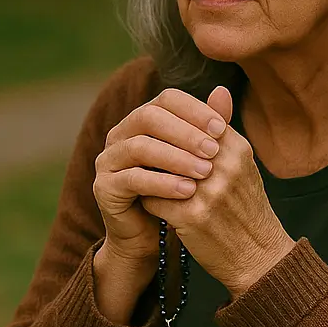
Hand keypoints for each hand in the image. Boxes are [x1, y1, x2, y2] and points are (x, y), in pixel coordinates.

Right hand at [93, 87, 227, 264]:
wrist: (151, 235)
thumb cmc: (177, 191)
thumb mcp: (196, 158)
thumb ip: (206, 128)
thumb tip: (224, 91)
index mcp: (142, 119)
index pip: (166, 99)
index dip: (194, 110)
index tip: (221, 129)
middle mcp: (120, 133)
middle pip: (149, 117)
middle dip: (184, 132)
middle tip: (214, 150)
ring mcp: (108, 158)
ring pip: (140, 147)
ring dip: (175, 158)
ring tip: (205, 172)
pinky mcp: (103, 186)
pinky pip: (132, 179)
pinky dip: (162, 183)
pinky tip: (188, 191)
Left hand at [141, 86, 293, 295]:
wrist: (258, 258)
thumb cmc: (245, 209)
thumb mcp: (241, 165)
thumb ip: (224, 130)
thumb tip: (217, 89)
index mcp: (237, 149)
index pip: (191, 125)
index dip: (170, 134)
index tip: (159, 142)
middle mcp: (225, 167)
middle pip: (170, 144)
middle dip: (154, 151)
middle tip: (141, 157)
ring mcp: (210, 192)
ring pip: (158, 169)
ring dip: (149, 175)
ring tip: (144, 179)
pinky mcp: (193, 216)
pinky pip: (154, 198)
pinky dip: (149, 201)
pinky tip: (153, 206)